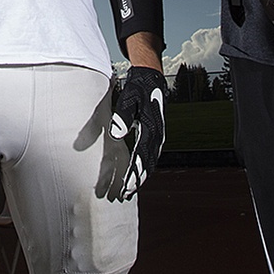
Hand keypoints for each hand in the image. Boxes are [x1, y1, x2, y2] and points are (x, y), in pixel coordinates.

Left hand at [105, 66, 166, 200]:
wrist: (151, 78)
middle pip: (148, 163)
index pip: (141, 156)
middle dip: (137, 180)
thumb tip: (115, 134)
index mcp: (151, 128)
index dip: (134, 173)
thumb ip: (121, 117)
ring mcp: (158, 136)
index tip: (126, 186)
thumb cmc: (137, 89)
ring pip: (151, 161)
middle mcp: (157, 135)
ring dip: (141, 176)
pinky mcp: (156, 134)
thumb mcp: (127, 99)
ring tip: (130, 190)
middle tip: (125, 194)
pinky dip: (145, 167)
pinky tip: (137, 174)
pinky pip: (151, 155)